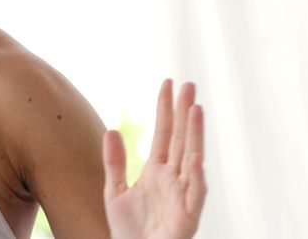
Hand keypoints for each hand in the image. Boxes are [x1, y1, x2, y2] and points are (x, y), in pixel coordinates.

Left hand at [102, 79, 205, 238]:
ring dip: (195, 136)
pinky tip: (195, 157)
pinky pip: (195, 193)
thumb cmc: (128, 230)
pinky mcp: (188, 215)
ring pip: (192, 159)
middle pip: (181, 139)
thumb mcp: (114, 191)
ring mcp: (183, 195)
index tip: (168, 84)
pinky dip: (196, 176)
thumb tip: (112, 129)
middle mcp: (174, 178)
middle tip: (189, 85)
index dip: (166, 109)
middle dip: (185, 113)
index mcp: (157, 171)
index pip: (164, 133)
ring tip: (196, 109)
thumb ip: (114, 161)